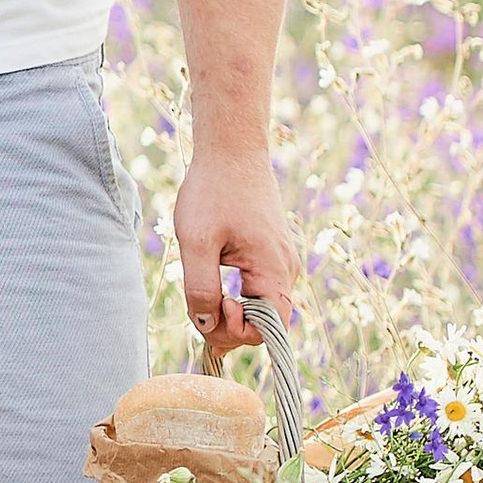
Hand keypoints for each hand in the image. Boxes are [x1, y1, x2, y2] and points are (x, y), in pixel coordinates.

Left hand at [173, 138, 299, 352]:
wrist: (231, 149)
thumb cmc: (213, 191)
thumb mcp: (196, 242)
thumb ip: (201, 289)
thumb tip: (206, 324)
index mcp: (274, 271)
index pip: (268, 331)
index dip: (235, 333)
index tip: (209, 307)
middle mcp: (286, 270)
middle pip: (264, 323)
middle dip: (228, 324)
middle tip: (197, 305)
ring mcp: (281, 261)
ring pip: (260, 306)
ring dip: (230, 308)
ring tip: (202, 288)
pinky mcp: (271, 253)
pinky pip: (258, 288)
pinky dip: (236, 294)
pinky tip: (213, 285)